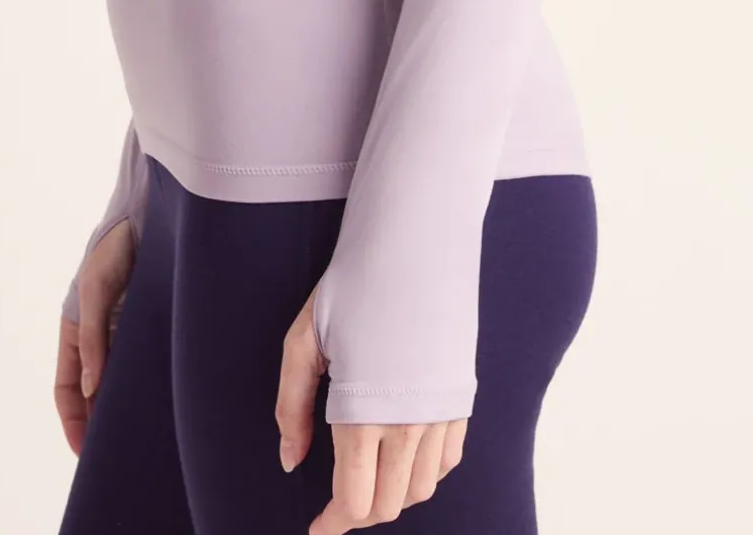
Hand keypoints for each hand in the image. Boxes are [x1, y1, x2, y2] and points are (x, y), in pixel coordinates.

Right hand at [53, 217, 136, 456]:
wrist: (152, 211)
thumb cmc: (115, 247)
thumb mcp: (96, 289)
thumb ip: (93, 336)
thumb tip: (89, 388)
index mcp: (75, 331)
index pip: (65, 390)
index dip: (73, 422)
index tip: (86, 455)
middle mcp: (100, 337)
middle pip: (95, 393)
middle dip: (103, 424)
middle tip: (120, 456)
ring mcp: (128, 332)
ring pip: (124, 381)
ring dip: (130, 406)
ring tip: (147, 439)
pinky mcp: (154, 324)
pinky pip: (150, 362)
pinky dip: (154, 384)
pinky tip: (170, 402)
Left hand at [273, 284, 467, 530]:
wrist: (415, 246)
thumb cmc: (352, 288)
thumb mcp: (304, 341)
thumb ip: (292, 408)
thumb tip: (291, 462)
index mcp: (364, 414)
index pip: (354, 501)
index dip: (333, 524)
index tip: (317, 530)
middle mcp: (409, 424)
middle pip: (388, 505)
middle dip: (358, 514)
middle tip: (334, 504)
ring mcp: (441, 413)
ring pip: (420, 490)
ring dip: (391, 497)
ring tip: (366, 479)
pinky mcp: (461, 399)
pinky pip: (446, 462)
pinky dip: (423, 474)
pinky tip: (402, 457)